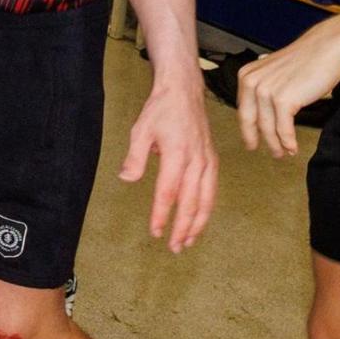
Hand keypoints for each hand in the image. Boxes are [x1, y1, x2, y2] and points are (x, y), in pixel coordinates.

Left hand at [120, 76, 216, 251]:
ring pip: (207, 200)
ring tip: (188, 241)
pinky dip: (207, 208)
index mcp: (177, 154)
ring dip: (198, 224)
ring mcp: (208, 161)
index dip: (162, 215)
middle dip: (183, 228)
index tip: (156, 232)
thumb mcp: (140, 130)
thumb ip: (135, 157)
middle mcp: (196, 161)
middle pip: (191, 202)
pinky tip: (200, 220)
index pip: (168, 193)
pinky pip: (212, 190)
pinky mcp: (212, 160)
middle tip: (174, 247)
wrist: (184, 91)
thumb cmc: (160, 110)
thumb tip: (126, 179)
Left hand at [237, 23, 339, 157]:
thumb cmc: (307, 60)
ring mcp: (266, 91)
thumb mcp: (276, 71)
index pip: (244, 109)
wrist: (328, 48)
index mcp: (247, 75)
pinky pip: (283, 129)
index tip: (252, 141)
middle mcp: (252, 82)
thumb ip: (265, 85)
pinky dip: (288, 141)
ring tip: (283, 153)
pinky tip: (293, 149)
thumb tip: (260, 106)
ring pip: (268, 128)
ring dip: (276, 145)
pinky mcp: (283, 100)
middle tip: (268, 152)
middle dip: (257, 140)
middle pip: (251, 121)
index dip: (248, 128)